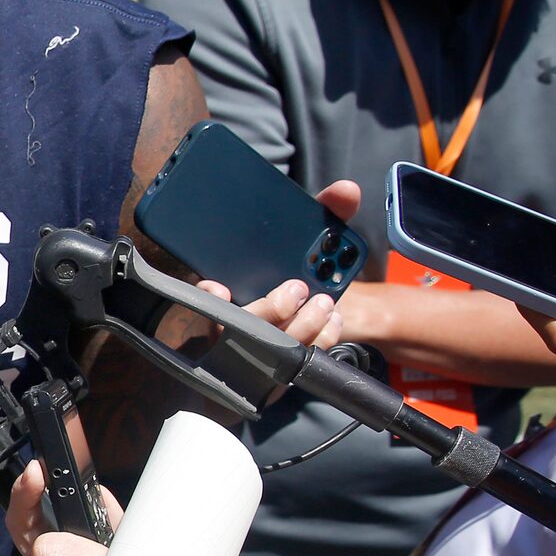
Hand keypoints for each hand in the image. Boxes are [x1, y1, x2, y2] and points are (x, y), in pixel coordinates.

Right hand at [187, 181, 357, 381]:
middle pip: (241, 326)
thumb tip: (346, 190)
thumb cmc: (303, 268)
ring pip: (271, 349)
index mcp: (234, 289)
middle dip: (269, 309)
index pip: (208, 295)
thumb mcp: (311, 234)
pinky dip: (319, 339)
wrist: (325, 305)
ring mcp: (263, 348)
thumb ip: (327, 211)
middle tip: (297, 289)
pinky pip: (297, 362)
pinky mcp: (286, 366)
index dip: (210, 295)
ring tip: (325, 304)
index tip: (217, 286)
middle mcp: (240, 321)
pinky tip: (333, 320)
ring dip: (302, 325)